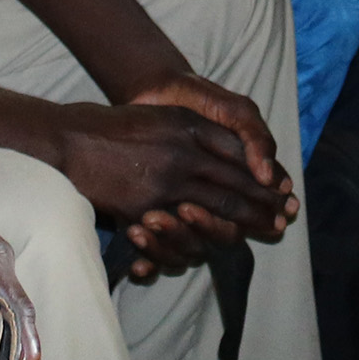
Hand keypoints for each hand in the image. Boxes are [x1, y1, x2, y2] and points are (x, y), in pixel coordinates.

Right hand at [43, 95, 291, 276]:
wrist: (72, 138)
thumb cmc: (118, 124)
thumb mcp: (164, 115)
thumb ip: (199, 128)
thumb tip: (239, 150)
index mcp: (188, 128)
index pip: (238, 154)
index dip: (264, 174)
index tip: (284, 188)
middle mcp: (181, 156)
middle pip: (234, 185)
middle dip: (264, 204)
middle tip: (287, 216)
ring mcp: (163, 185)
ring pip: (215, 210)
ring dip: (243, 224)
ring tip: (263, 232)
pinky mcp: (141, 210)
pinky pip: (179, 230)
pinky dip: (201, 239)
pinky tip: (217, 244)